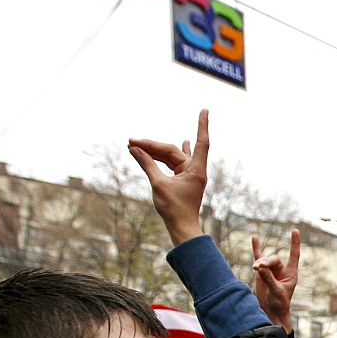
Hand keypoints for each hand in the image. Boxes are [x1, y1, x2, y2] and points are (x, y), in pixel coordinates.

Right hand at [128, 109, 209, 244]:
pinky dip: (166, 155)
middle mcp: (195, 169)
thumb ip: (147, 164)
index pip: (200, 142)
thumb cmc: (173, 209)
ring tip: (135, 145)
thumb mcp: (158, 184)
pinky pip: (174, 162)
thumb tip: (134, 148)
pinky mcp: (184, 179)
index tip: (205, 110)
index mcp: (195, 169)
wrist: (181, 227)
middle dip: (152, 145)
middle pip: (173, 150)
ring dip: (154, 151)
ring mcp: (190, 174)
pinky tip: (183, 141)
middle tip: (131, 141)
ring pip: (171, 157)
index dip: (202, 125)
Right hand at [251, 229, 300, 330]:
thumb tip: (260, 267)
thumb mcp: (276, 291)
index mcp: (291, 273)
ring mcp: (271, 270)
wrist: (272, 311)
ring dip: (260, 263)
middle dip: (267, 262)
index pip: (294, 255)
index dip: (295, 243)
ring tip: (255, 268)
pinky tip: (255, 237)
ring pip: (265, 260)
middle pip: (274, 259)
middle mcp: (282, 269)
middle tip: (259, 267)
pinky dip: (256, 249)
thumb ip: (269, 279)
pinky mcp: (262, 272)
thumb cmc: (279, 303)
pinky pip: (259, 258)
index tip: (295, 230)